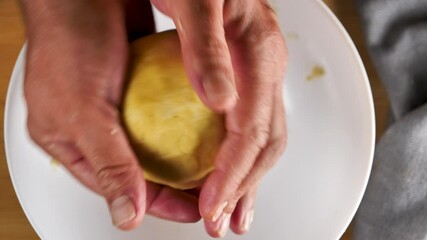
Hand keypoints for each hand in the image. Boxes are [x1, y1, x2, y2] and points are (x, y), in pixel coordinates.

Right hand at [22, 0, 199, 229]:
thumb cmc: (68, 41)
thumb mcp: (83, 110)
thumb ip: (108, 162)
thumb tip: (127, 214)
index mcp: (73, 143)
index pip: (119, 187)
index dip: (157, 203)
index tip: (193, 209)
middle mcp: (96, 128)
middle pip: (141, 169)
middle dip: (175, 183)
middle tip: (210, 191)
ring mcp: (120, 105)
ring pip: (156, 142)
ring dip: (183, 154)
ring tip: (215, 166)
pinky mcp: (140, 83)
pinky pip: (167, 111)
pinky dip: (186, 122)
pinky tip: (209, 129)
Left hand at [151, 0, 287, 236]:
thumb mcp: (196, 1)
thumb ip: (205, 47)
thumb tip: (219, 101)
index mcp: (258, 54)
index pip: (252, 130)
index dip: (233, 173)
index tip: (210, 204)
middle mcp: (265, 67)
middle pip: (266, 142)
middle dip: (244, 188)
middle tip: (221, 222)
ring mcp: (258, 73)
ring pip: (264, 138)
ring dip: (249, 181)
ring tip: (233, 212)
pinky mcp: (245, 75)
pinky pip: (252, 124)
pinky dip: (242, 157)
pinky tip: (228, 172)